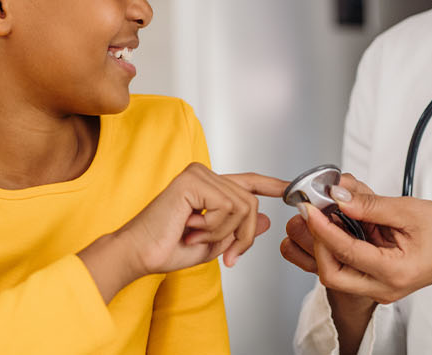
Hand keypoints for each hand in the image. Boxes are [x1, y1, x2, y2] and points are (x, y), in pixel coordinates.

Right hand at [80, 165, 286, 301]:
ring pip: (243, 206)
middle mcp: (203, 174)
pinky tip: (191, 228)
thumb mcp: (213, 244)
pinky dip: (215, 228)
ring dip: (226, 234)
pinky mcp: (193, 180)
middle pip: (250, 202)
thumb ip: (238, 230)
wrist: (139, 254)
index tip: (291, 190)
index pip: (246, 182)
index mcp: (207, 187)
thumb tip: (266, 219)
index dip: (271, 185)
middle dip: (245, 235)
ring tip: (198, 238)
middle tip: (230, 257)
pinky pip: (227, 207)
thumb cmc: (166, 249)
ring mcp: (198, 174)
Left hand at [301, 184, 431, 303]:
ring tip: (329, 212)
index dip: (323, 228)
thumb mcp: (408, 210)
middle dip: (318, 243)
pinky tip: (342, 220)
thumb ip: (370, 205)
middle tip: (315, 214)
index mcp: (395, 273)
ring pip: (336, 271)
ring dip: (327, 242)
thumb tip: (339, 197)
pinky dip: (340, 243)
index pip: (345, 253)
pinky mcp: (377, 279)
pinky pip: (348, 266)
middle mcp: (384, 288)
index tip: (310, 208)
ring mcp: (379, 287)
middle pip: (332, 273)